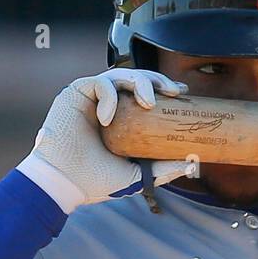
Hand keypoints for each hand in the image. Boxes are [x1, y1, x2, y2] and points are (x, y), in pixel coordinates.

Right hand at [17, 68, 191, 211]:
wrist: (65, 184)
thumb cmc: (96, 181)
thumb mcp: (137, 175)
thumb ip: (162, 169)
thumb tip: (192, 162)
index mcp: (123, 119)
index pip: (145, 94)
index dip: (163, 88)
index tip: (181, 93)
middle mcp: (108, 104)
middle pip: (136, 78)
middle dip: (157, 79)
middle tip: (173, 92)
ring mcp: (92, 98)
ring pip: (120, 74)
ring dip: (140, 82)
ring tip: (149, 102)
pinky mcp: (75, 93)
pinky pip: (99, 83)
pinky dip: (109, 96)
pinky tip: (108, 118)